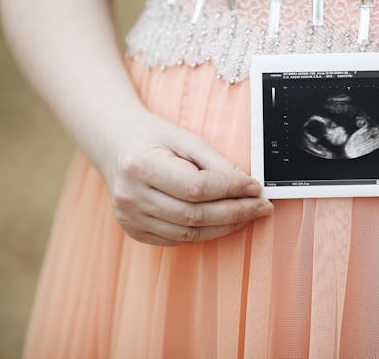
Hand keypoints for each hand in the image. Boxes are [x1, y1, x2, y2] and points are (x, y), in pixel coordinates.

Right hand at [98, 110, 273, 245]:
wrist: (117, 145)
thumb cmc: (152, 138)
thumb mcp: (185, 139)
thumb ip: (215, 163)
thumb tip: (246, 184)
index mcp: (141, 165)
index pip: (196, 187)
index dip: (231, 189)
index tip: (256, 187)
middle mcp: (132, 195)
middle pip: (194, 214)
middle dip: (235, 212)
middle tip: (262, 206)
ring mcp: (130, 218)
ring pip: (188, 233)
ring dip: (225, 226)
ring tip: (248, 215)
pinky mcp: (135, 231)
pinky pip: (177, 240)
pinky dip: (204, 233)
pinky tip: (222, 222)